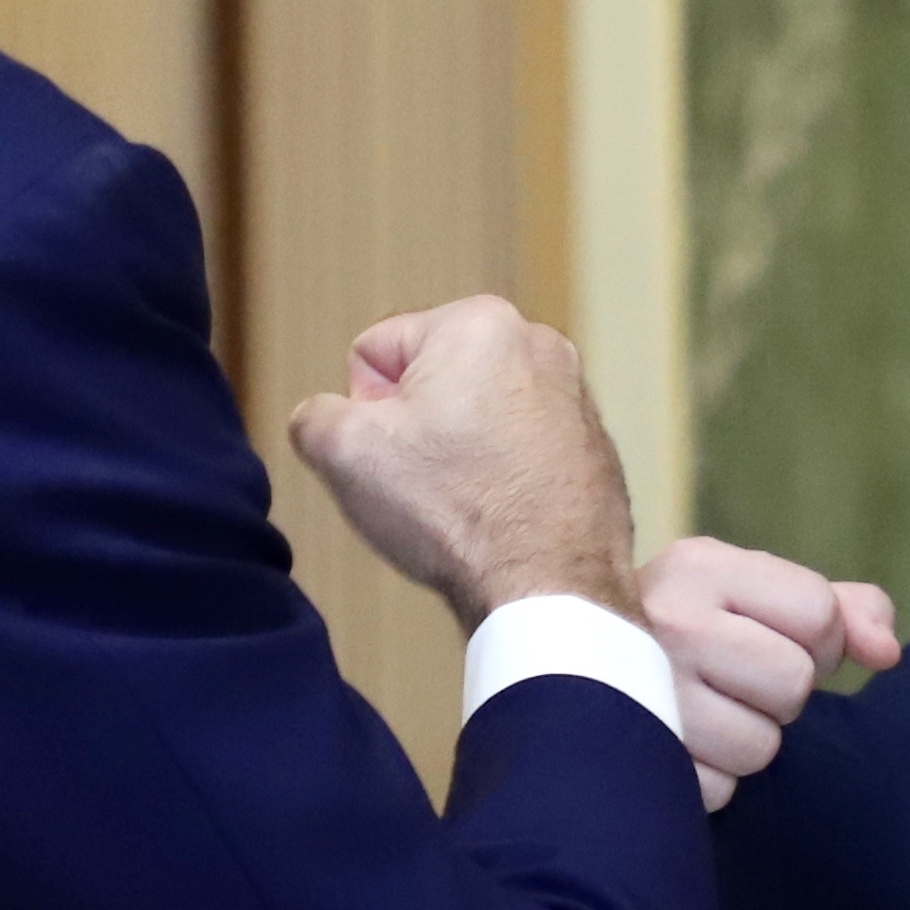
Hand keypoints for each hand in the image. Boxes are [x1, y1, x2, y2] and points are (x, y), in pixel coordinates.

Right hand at [285, 298, 635, 625]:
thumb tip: (323, 417)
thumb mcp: (342, 451)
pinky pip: (521, 454)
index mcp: (477, 322)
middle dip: (416, 428)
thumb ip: (313, 415)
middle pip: (432, 382)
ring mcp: (576, 398)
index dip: (363, 410)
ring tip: (462, 504)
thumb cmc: (456, 511)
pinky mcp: (595, 449)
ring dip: (460, 455)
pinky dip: (504, 479)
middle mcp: (538, 345)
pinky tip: (498, 519)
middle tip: (423, 483)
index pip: (375, 352)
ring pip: (477, 420)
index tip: (391, 454)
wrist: (548, 586)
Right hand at [636, 535, 904, 808]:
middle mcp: (667, 619)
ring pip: (760, 746)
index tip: (776, 641)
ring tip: (707, 717)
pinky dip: (712, 779)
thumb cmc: (692, 633)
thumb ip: (844, 609)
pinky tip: (684, 749)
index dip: (820, 641)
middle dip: (780, 694)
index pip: (819, 614)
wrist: (572, 670)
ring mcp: (642, 691)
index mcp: (700, 566)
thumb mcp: (758, 597)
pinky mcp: (634, 757)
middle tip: (736, 684)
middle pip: (794, 682)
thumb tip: (888, 654)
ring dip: (747, 742)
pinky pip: (720, 790)